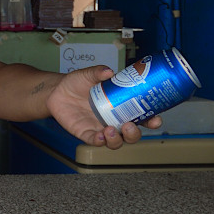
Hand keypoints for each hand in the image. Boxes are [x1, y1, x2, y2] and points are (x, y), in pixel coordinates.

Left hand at [46, 65, 161, 148]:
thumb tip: (109, 72)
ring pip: (116, 142)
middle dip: (134, 134)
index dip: (152, 120)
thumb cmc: (78, 83)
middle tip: (129, 125)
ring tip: (110, 130)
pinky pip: (95, 142)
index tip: (156, 119)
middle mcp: (114, 120)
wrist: (58, 91)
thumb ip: (99, 72)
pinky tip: (99, 136)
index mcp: (122, 106)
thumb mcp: (89, 74)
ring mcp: (101, 128)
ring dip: (117, 140)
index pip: (142, 116)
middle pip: (132, 134)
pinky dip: (99, 141)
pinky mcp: (86, 133)